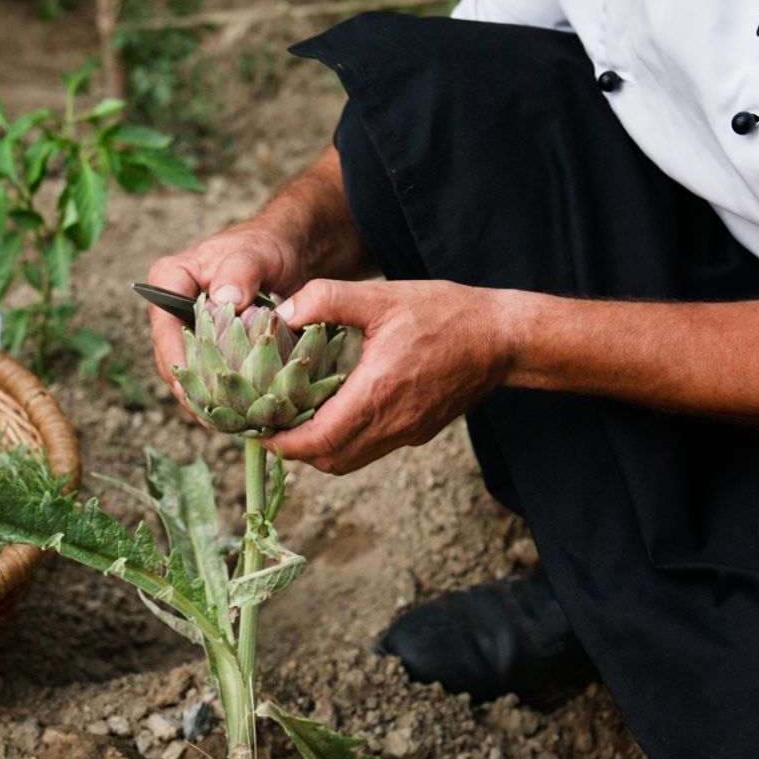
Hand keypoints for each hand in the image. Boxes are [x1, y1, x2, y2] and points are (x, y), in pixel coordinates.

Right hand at [147, 224, 303, 405]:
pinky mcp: (207, 346)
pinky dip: (218, 396)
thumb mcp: (255, 253)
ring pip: (186, 372)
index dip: (176, 361)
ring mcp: (188, 329)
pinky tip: (234, 418)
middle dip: (187, 390)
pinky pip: (206, 375)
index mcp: (170, 280)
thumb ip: (240, 271)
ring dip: (201, 400)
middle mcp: (172, 307)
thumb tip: (225, 300)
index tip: (193, 389)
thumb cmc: (266, 247)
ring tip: (220, 426)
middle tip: (208, 419)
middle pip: (170, 357)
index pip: (164, 326)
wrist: (286, 253)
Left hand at [262, 279, 514, 473]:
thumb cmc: (445, 314)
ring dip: (317, 449)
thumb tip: (283, 312)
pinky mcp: (416, 432)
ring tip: (294, 420)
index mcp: (378, 392)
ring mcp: (406, 432)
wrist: (502, 338)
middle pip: (329, 460)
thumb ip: (327, 298)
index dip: (282, 442)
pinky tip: (332, 412)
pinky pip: (370, 450)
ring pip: (348, 461)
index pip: (319, 440)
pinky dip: (342, 442)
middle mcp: (392, 423)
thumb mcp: (382, 297)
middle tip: (267, 424)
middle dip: (293, 449)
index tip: (256, 428)